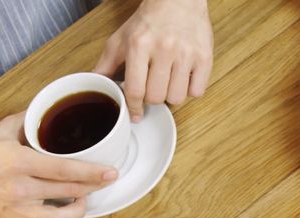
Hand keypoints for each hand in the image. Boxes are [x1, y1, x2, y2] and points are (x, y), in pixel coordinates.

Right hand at [0, 113, 116, 217]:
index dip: (91, 172)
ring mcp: (16, 211)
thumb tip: (53, 107)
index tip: (110, 172)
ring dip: (77, 212)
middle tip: (104, 180)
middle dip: (92, 187)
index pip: (63, 168)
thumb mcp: (2, 129)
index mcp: (19, 162)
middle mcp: (19, 189)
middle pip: (67, 192)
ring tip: (81, 201)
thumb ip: (30, 119)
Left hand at [94, 0, 212, 121]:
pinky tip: (184, 77)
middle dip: (152, 97)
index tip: (136, 114)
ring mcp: (186, 53)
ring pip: (177, 98)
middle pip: (156, 97)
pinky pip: (197, 91)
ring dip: (171, 95)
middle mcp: (164, 48)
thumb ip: (107, 63)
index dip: (134, 107)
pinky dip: (190, 89)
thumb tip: (95, 82)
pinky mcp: (204, 57)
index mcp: (140, 45)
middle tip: (153, 86)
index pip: (135, 90)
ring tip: (168, 81)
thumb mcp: (122, 38)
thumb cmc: (149, 21)